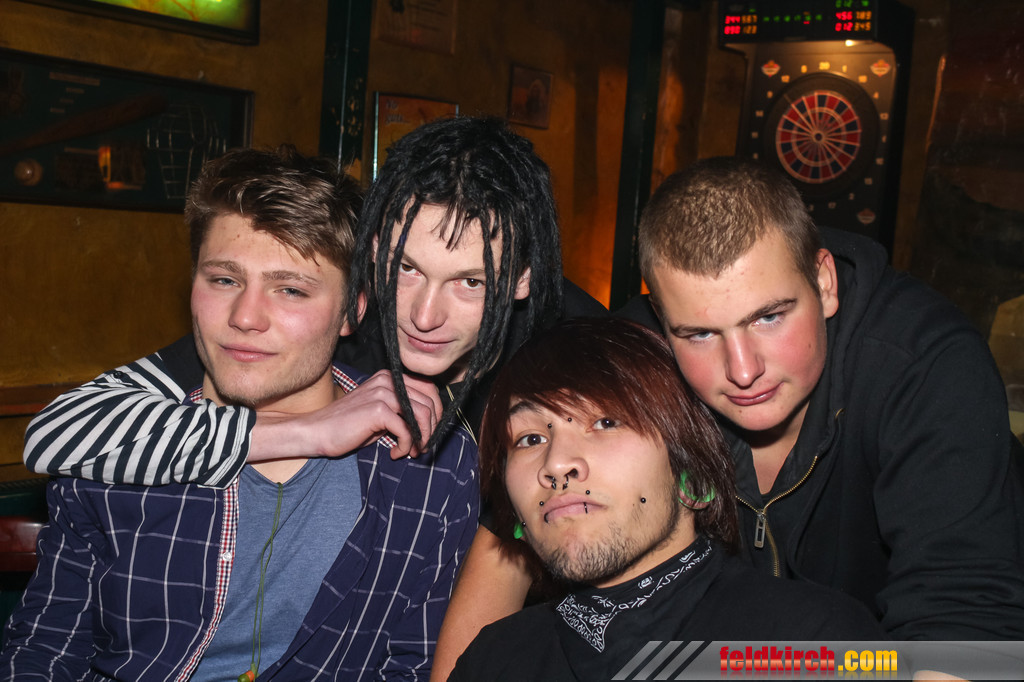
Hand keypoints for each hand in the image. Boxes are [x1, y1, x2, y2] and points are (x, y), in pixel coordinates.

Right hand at [248, 370, 441, 462]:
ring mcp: (383, 393)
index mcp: (390, 377)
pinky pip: (406, 430)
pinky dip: (406, 446)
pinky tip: (395, 453)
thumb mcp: (381, 414)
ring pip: (422, 415)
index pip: (429, 389)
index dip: (436, 413)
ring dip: (421, 439)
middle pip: (430, 402)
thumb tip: (429, 423)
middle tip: (422, 447)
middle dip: (431, 429)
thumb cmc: (349, 426)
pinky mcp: (378, 410)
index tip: (429, 434)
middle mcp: (388, 380)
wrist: (318, 432)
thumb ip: (403, 411)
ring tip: (411, 452)